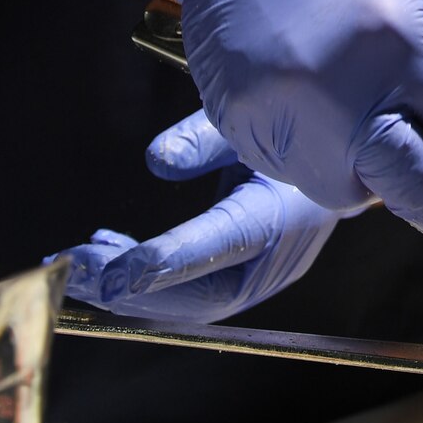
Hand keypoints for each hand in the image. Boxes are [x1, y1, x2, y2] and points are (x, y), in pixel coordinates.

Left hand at [50, 111, 344, 321]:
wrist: (348, 160)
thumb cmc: (295, 130)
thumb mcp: (250, 118)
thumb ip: (205, 138)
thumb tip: (156, 161)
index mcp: (287, 208)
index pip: (227, 242)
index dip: (173, 260)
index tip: (118, 272)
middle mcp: (280, 255)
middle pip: (205, 295)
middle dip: (134, 288)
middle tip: (75, 270)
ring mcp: (267, 275)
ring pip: (196, 303)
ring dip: (133, 292)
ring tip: (79, 266)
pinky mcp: (251, 279)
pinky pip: (198, 295)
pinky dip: (150, 286)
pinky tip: (111, 257)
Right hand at [169, 0, 422, 260]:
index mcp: (399, 41)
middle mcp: (336, 88)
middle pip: (414, 193)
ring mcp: (280, 113)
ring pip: (356, 195)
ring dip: (381, 173)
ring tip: (374, 104)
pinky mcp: (239, 126)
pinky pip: (302, 176)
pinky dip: (330, 157)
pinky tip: (327, 99)